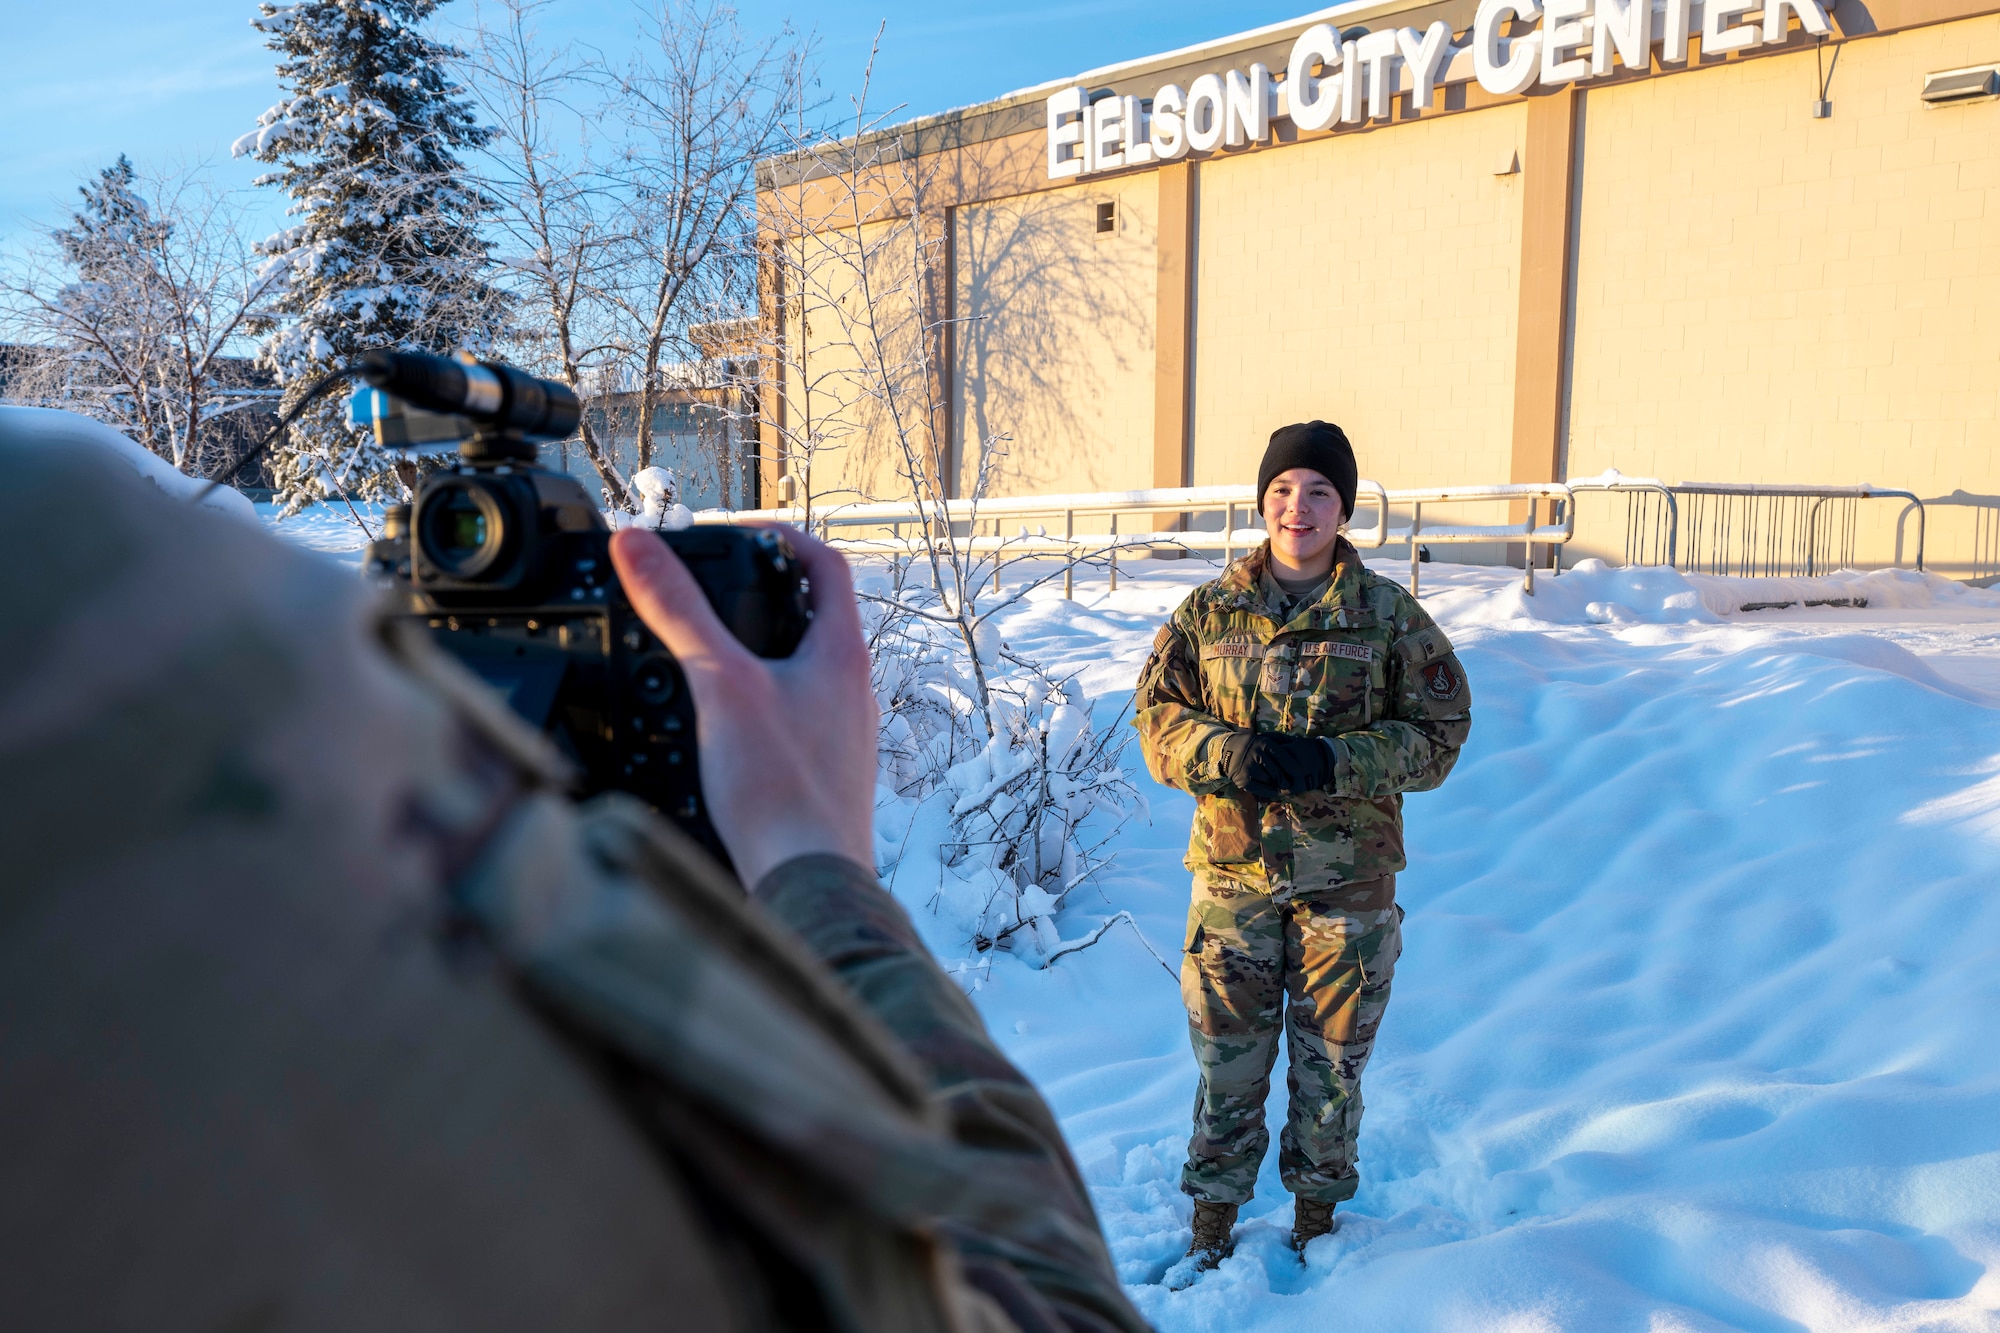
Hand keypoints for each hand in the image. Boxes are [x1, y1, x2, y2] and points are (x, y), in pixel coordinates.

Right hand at [609, 525, 878, 887]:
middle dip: (759, 591)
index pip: (825, 564)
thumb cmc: (781, 790)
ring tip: (703, 649)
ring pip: (801, 666)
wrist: (810, 883)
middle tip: (707, 587)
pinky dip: (755, 700)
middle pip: (813, 613)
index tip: (731, 533)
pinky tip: (717, 721)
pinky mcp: (823, 769)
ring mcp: (842, 731)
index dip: (779, 535)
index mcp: (842, 653)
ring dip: (755, 648)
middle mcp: (853, 687)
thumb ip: (677, 610)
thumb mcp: (717, 683)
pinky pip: (792, 714)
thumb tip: (638, 546)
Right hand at [1218, 730, 1336, 798]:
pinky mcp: (1243, 780)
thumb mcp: (1265, 737)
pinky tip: (1274, 791)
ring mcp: (1249, 768)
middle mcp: (1256, 754)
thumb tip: (1299, 741)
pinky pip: (1261, 789)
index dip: (1294, 767)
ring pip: (1270, 781)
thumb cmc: (1253, 744)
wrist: (1227, 750)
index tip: (1301, 773)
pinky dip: (1269, 791)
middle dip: (1286, 780)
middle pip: (1278, 773)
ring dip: (1276, 784)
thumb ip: (1281, 740)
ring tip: (1281, 786)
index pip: (1284, 758)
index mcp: (1264, 743)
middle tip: (1291, 784)